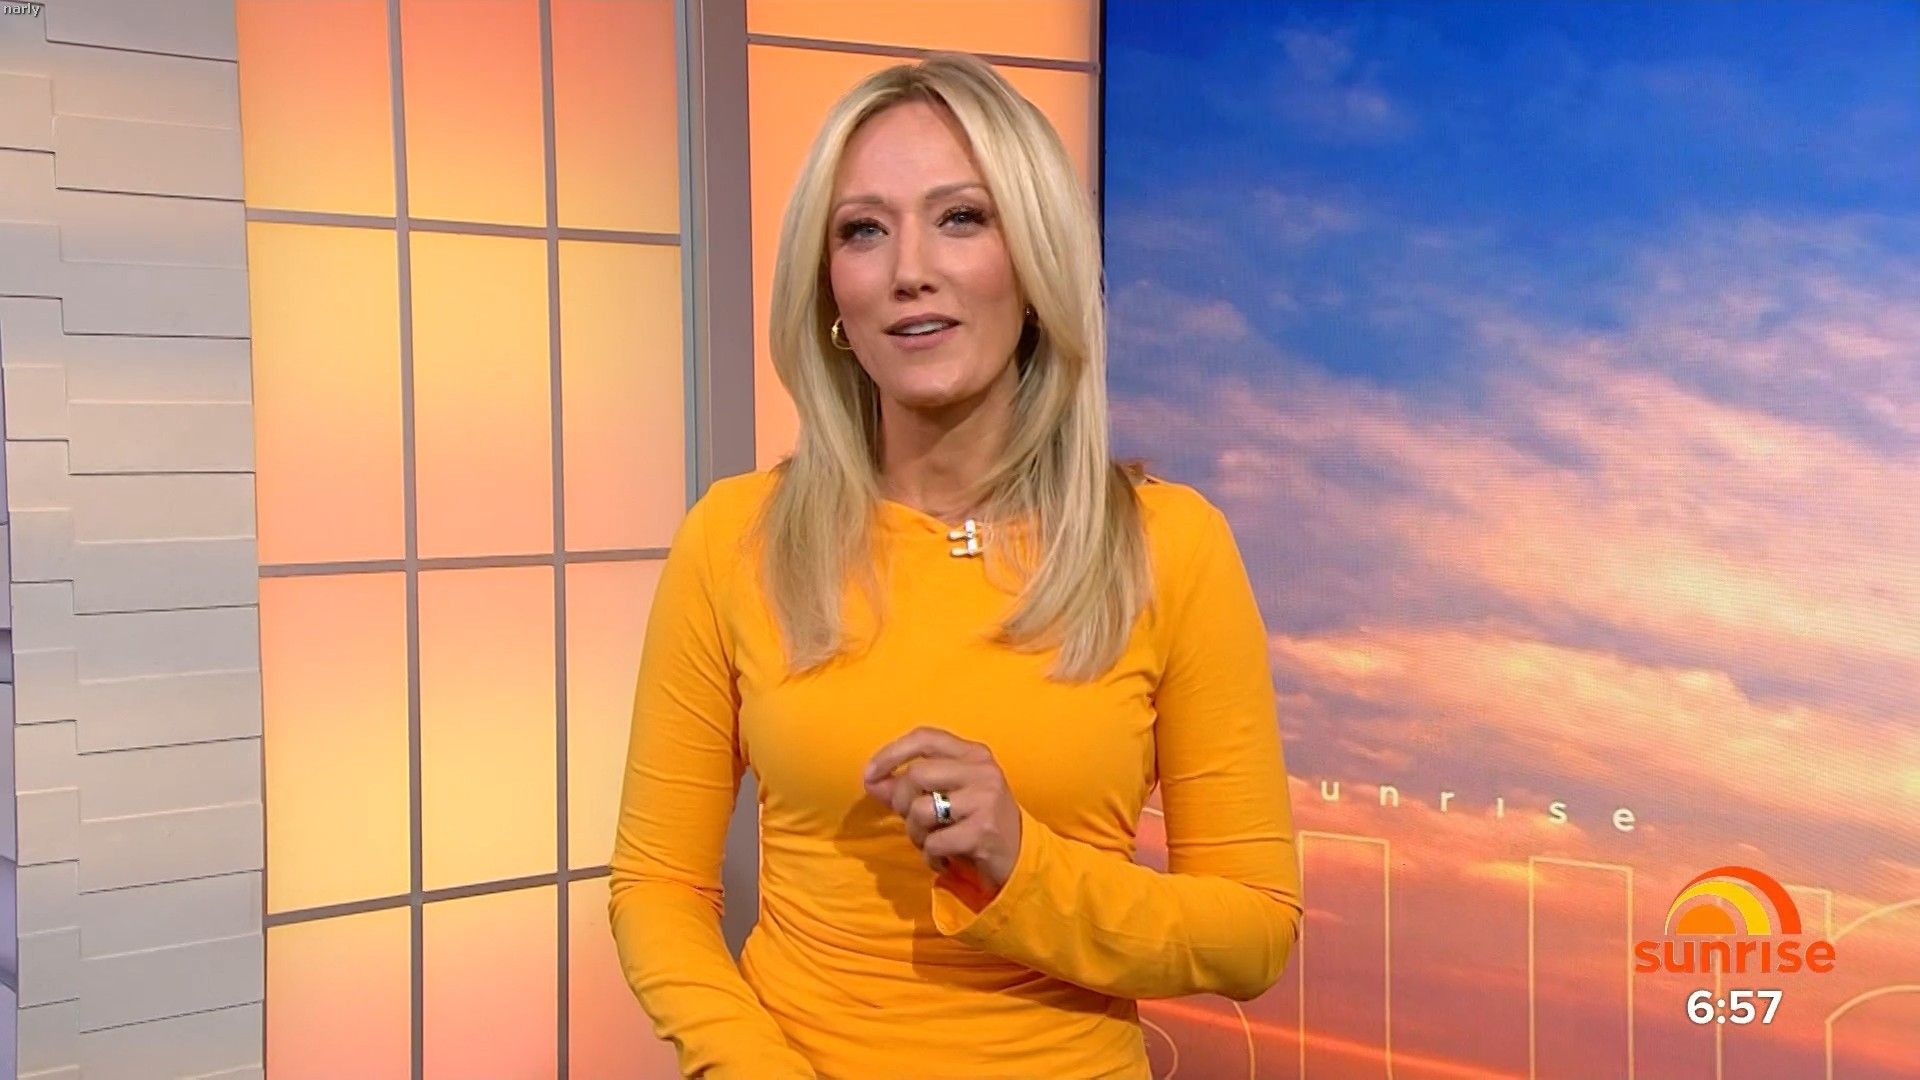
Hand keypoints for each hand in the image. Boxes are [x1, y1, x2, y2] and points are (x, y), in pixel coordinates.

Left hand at [861, 726, 1023, 891]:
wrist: (1020, 859)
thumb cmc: (976, 822)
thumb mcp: (947, 796)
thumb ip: (908, 787)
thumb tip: (871, 781)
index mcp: (974, 754)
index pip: (925, 737)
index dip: (891, 753)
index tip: (869, 774)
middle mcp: (983, 770)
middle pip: (916, 775)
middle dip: (901, 802)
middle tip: (912, 822)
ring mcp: (986, 799)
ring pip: (921, 809)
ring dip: (916, 833)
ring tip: (931, 841)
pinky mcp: (984, 831)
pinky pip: (934, 842)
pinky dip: (930, 856)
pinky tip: (944, 859)